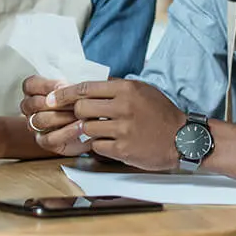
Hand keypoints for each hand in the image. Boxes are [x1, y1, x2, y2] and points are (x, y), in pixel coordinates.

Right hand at [19, 75, 90, 155]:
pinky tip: (81, 127)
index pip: (30, 85)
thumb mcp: (73, 91)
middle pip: (34, 103)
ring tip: (81, 114)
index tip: (64, 86)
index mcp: (33, 92)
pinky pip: (49, 139)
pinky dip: (67, 132)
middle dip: (57, 102)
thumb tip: (64, 88)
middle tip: (76, 101)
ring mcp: (35, 126)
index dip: (47, 85)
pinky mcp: (44, 142)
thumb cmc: (77, 103)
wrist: (88, 125)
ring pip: (39, 120)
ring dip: (62, 117)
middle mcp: (30, 110)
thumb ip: (67, 88)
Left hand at [50, 79, 186, 170]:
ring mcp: (122, 129)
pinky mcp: (123, 149)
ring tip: (102, 130)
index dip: (64, 94)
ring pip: (86, 128)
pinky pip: (96, 146)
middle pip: (81, 108)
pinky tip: (111, 142)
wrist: (183, 138)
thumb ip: (116, 87)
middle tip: (81, 117)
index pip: (86, 88)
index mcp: (126, 89)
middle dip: (77, 113)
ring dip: (89, 130)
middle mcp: (123, 107)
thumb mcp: (142, 91)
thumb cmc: (161, 113)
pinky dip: (99, 145)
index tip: (52, 98)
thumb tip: (88, 87)